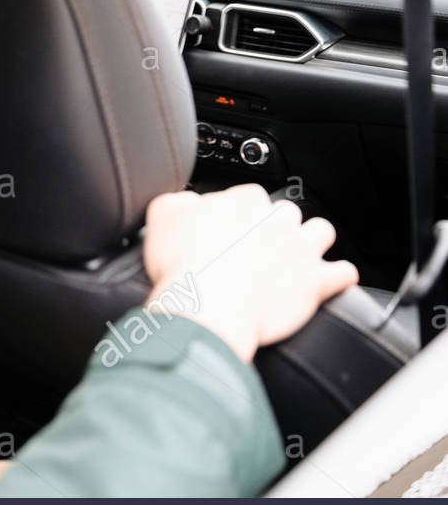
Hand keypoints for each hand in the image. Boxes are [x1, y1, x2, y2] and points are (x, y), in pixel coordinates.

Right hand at [142, 184, 358, 362]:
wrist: (206, 308)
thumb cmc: (182, 266)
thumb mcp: (161, 218)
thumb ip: (179, 202)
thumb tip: (188, 202)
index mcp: (243, 200)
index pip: (248, 196)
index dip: (237, 215)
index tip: (227, 231)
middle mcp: (277, 218)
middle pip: (285, 212)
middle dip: (275, 227)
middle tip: (254, 249)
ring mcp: (301, 249)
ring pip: (321, 232)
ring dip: (311, 243)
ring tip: (295, 259)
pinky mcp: (317, 282)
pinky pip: (343, 272)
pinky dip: (337, 277)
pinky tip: (326, 282)